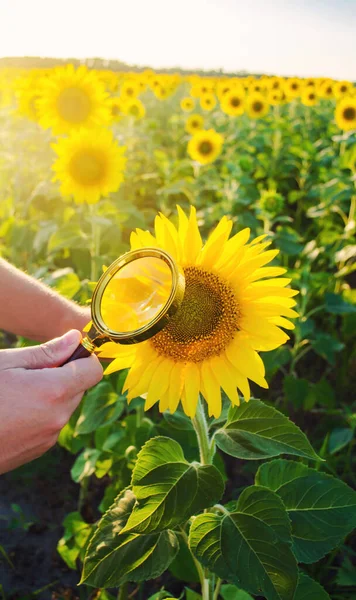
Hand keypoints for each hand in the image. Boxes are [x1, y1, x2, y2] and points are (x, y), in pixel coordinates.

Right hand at [0, 330, 102, 473]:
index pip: (93, 370)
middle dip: (62, 376)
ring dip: (50, 396)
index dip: (82, 357)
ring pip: (64, 406)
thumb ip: (46, 352)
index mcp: (54, 391)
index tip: (64, 352)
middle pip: (79, 388)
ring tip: (15, 393)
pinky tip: (12, 411)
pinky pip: (51, 424)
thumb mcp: (7, 364)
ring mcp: (48, 438)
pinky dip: (40, 414)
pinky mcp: (38, 451)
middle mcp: (58, 417)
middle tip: (29, 372)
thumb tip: (75, 338)